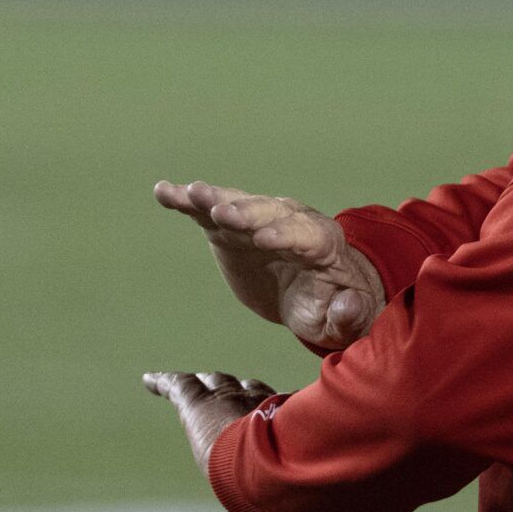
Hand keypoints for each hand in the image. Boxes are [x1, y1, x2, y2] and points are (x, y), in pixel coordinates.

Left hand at [141, 370, 339, 511]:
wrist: (260, 464)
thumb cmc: (287, 484)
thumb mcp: (301, 507)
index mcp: (283, 426)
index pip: (277, 409)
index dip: (274, 408)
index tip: (278, 410)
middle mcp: (257, 407)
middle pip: (248, 392)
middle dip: (245, 391)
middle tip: (241, 391)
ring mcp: (226, 401)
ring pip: (217, 385)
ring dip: (209, 385)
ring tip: (199, 384)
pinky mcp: (197, 403)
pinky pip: (179, 386)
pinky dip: (164, 383)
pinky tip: (149, 381)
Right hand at [155, 180, 383, 348]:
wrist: (310, 292)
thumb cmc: (329, 306)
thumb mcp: (343, 319)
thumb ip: (347, 315)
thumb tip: (348, 306)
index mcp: (321, 244)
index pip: (305, 235)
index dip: (286, 235)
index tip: (263, 239)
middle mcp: (291, 221)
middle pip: (269, 213)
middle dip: (246, 213)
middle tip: (222, 213)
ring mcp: (258, 220)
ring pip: (238, 204)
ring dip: (214, 198)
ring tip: (190, 193)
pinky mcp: (230, 227)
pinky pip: (208, 210)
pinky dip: (188, 201)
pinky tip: (164, 192)